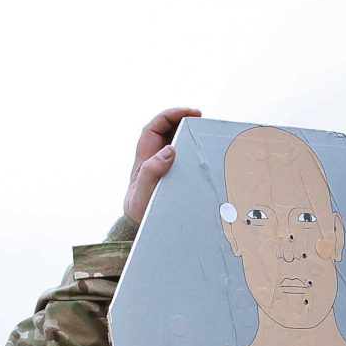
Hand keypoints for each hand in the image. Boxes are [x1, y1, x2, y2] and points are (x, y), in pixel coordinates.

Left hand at [122, 106, 201, 225]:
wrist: (143, 231)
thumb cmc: (140, 214)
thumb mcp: (141, 196)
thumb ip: (151, 173)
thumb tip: (169, 150)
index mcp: (144, 159)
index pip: (155, 128)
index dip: (170, 115)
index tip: (189, 113)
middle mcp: (154, 159)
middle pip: (167, 130)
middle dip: (183, 120)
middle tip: (201, 119)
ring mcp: (165, 167)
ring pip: (177, 142)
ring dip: (190, 135)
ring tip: (205, 132)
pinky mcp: (175, 176)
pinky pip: (185, 158)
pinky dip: (195, 151)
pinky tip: (206, 153)